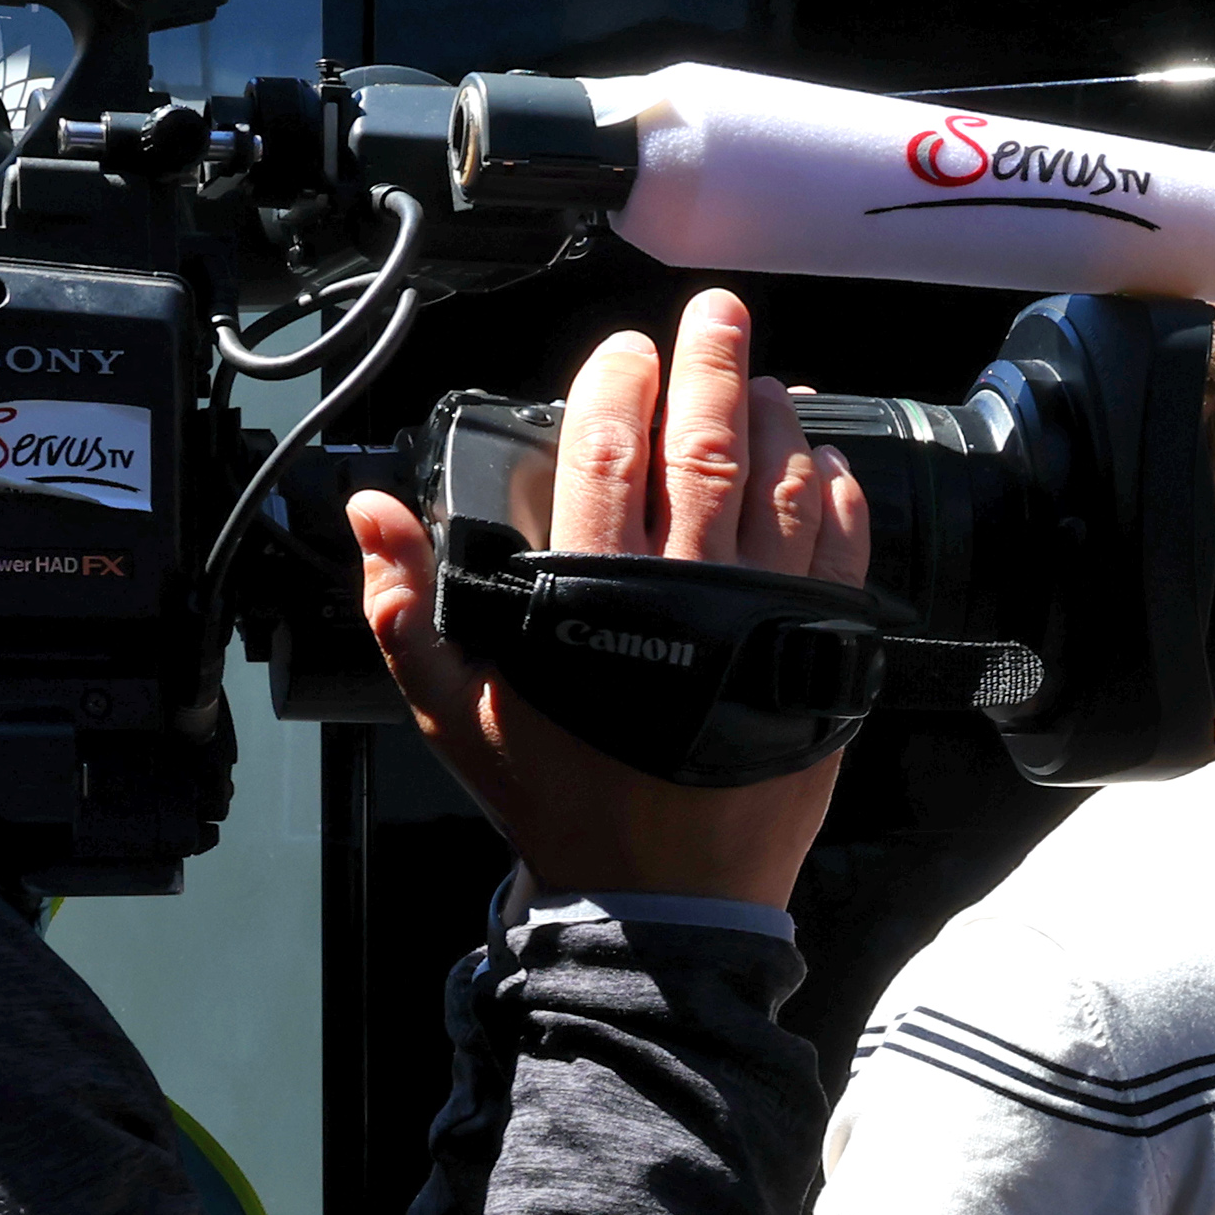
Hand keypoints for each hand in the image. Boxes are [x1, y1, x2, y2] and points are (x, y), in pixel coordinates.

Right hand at [349, 287, 872, 911]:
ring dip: (781, 419)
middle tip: (720, 313)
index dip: (619, 385)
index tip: (627, 351)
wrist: (663, 901)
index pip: (606, 454)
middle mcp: (687, 596)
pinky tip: (825, 465)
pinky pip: (844, 552)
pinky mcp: (823, 657)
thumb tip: (370, 513)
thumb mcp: (456, 710)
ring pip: (785, 486)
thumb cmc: (562, 799)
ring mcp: (765, 622)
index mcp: (591, 599)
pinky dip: (839, 497)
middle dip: (715, 365)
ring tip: (767, 383)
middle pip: (708, 446)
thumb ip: (404, 606)